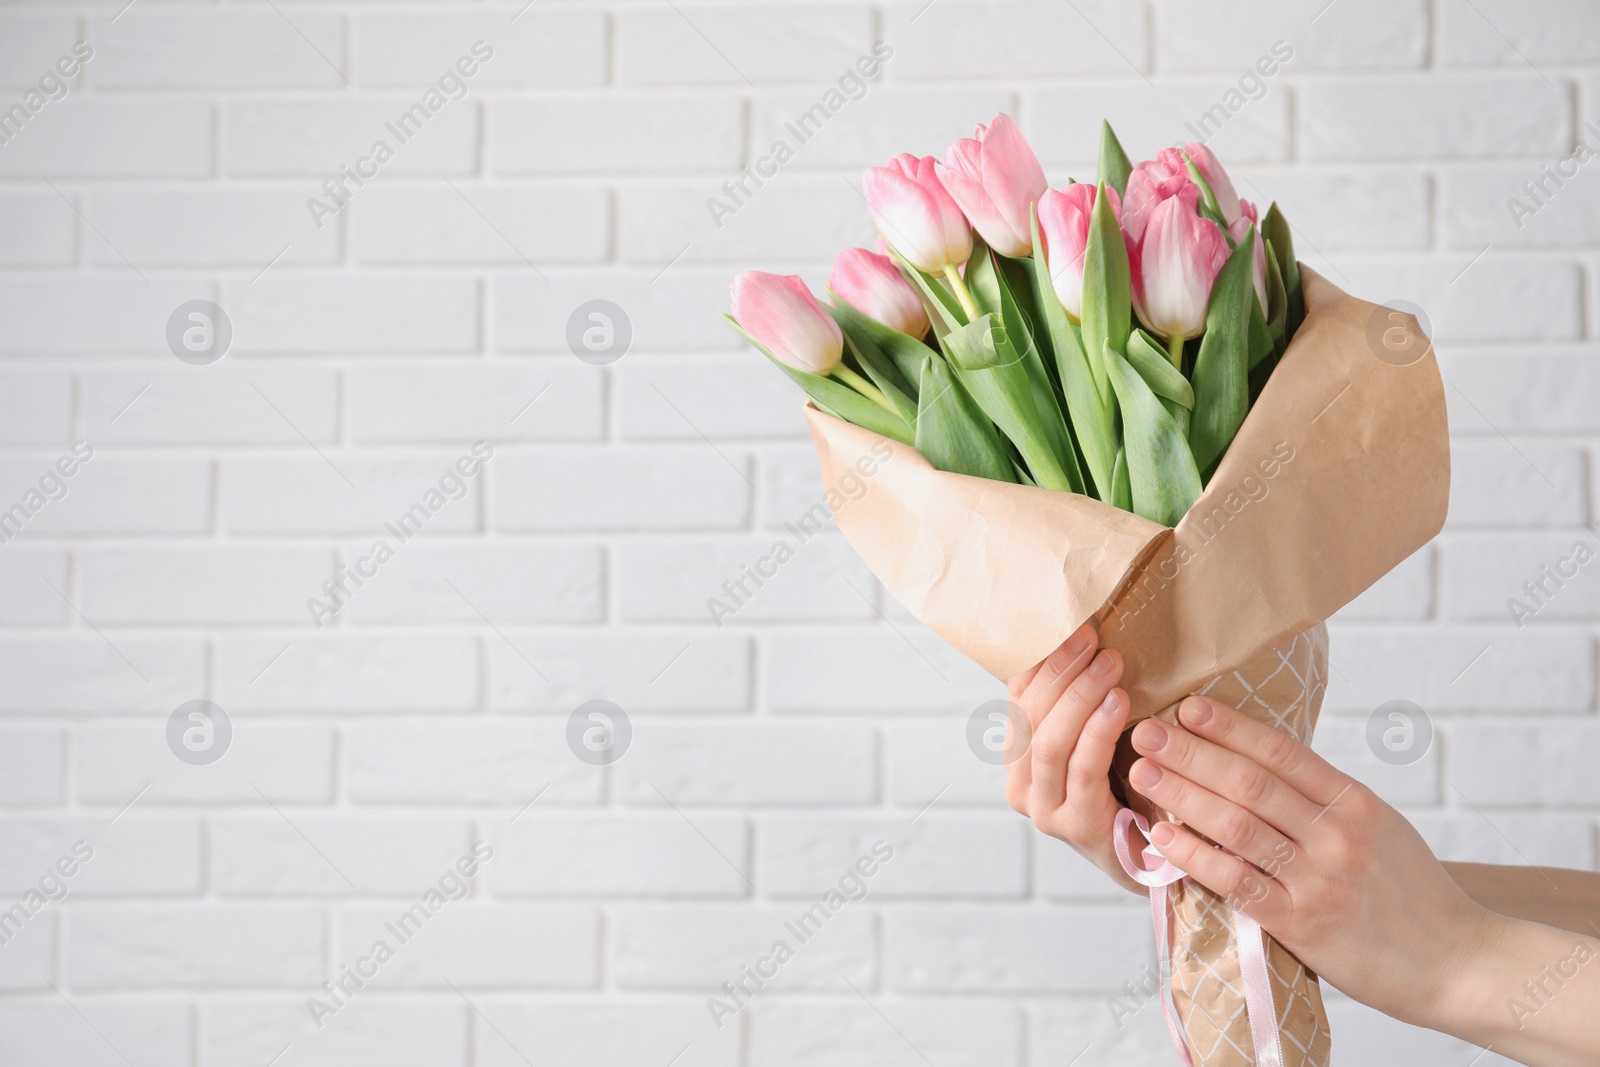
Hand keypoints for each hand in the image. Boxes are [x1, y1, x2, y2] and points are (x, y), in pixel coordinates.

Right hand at [1004, 622, 1138, 893]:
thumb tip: (1096, 633)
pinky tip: (1119, 704)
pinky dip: (1098, 731)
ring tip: (1110, 664)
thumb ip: (1090, 701)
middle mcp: (1020, 784)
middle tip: (1094, 639)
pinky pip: (1080, 770)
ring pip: (1048, 740)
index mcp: (1020, 755)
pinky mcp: (1073, 827)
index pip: (1019, 695)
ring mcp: (1043, 809)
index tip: (1074, 624)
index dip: (1043, 657)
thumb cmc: (1134, 788)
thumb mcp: (1104, 738)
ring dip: (1079, 695)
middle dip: (1061, 670)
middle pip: (1029, 714)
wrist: (1157, 861)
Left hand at [1125, 696, 1498, 1030]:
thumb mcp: (1379, 828)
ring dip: (1182, 794)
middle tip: (1145, 731)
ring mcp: (1319, 880)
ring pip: (1238, 825)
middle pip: (1250, 782)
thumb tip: (1259, 761)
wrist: (1457, 963)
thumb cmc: (1411, 892)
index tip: (1187, 706)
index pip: (1282, 752)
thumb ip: (1325, 799)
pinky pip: (1238, 882)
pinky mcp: (1303, 925)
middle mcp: (1338, 835)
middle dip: (1191, 752)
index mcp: (1356, 803)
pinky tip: (1162, 835)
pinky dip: (1195, 855)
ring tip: (1141, 772)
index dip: (1230, 726)